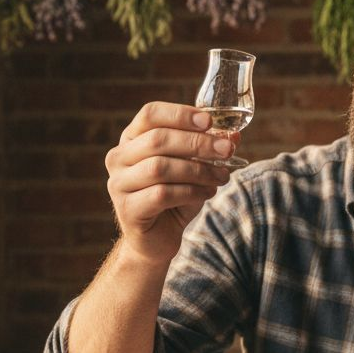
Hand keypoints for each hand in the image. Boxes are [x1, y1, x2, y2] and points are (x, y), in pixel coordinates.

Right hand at [105, 102, 238, 263]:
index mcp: (131, 138)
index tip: (209, 121)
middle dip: (197, 143)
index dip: (180, 114)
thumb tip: (234, 134)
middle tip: (227, 150)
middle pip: (157, 140)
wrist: (158, 238)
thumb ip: (208, 149)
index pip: (150, 114)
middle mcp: (119, 158)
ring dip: (197, 170)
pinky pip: (162, 194)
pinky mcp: (127, 209)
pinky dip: (191, 192)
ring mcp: (118, 184)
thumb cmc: (175, 197)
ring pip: (160, 168)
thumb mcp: (193, 167)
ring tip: (221, 176)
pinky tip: (208, 193)